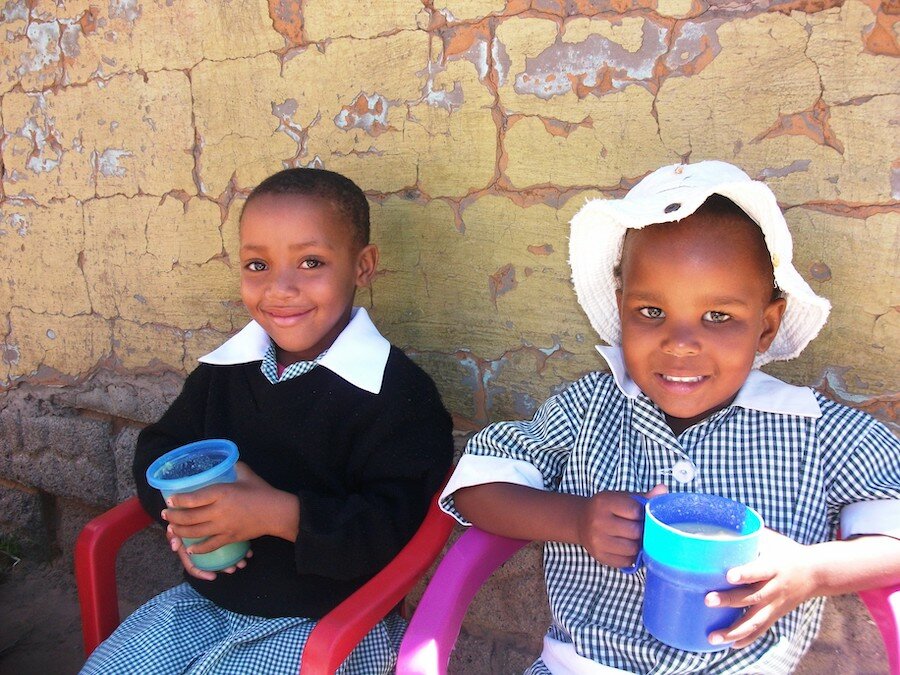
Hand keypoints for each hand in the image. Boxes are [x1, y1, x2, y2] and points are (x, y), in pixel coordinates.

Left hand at [161, 462, 299, 554]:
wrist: (276, 512)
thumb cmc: (262, 491)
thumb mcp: (246, 473)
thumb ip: (233, 467)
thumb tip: (225, 462)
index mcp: (222, 492)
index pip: (193, 498)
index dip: (178, 500)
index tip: (169, 499)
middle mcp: (219, 511)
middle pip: (189, 517)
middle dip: (174, 517)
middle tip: (165, 514)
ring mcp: (223, 527)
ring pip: (195, 532)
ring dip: (180, 531)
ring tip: (172, 529)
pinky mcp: (229, 538)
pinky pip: (209, 546)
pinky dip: (198, 548)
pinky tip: (190, 548)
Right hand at [164, 524, 252, 580]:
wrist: (188, 509)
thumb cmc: (182, 518)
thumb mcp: (177, 526)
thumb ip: (174, 534)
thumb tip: (174, 545)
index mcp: (190, 551)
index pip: (194, 567)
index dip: (201, 573)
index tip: (213, 576)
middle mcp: (202, 551)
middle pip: (213, 565)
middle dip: (224, 568)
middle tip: (234, 568)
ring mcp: (213, 545)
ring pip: (224, 558)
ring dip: (234, 561)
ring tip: (243, 562)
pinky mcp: (223, 537)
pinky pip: (231, 547)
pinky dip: (240, 551)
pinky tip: (248, 551)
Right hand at [577, 484, 666, 566]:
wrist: (580, 521)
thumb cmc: (607, 508)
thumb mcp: (621, 498)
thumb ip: (643, 496)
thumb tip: (664, 489)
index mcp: (605, 503)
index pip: (635, 511)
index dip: (643, 514)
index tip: (642, 515)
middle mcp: (598, 521)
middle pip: (634, 531)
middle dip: (642, 531)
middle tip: (641, 529)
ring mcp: (597, 540)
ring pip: (632, 549)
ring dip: (638, 545)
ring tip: (635, 539)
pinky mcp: (599, 556)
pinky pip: (625, 561)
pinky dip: (631, 556)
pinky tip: (628, 547)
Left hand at [705, 528, 815, 647]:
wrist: (816, 572)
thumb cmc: (786, 551)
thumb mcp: (771, 539)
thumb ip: (747, 533)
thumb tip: (719, 520)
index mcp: (775, 567)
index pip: (759, 571)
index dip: (745, 574)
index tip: (729, 575)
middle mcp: (776, 588)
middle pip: (752, 598)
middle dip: (729, 601)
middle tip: (708, 600)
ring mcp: (776, 604)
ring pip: (755, 621)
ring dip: (733, 631)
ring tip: (713, 637)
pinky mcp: (776, 614)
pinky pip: (761, 630)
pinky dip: (747, 640)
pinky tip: (730, 646)